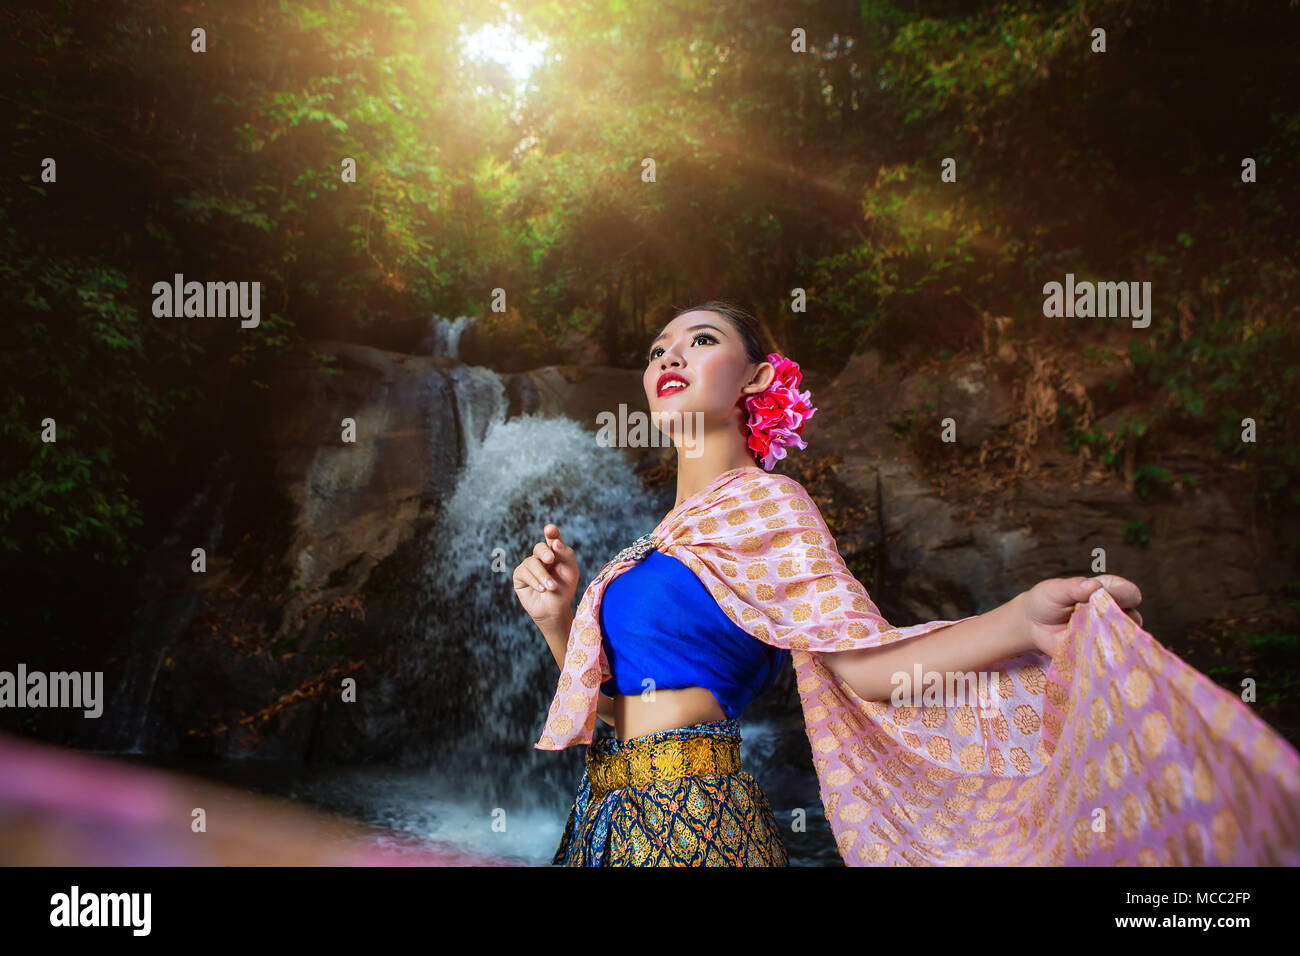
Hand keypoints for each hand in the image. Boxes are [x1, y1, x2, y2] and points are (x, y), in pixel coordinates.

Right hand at [512, 523, 580, 626]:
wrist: (556, 610)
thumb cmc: (565, 589)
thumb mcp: (571, 571)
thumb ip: (566, 554)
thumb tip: (555, 543)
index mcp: (555, 552)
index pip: (552, 538)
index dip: (551, 532)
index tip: (550, 529)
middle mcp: (541, 557)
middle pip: (539, 547)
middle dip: (545, 552)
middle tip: (551, 560)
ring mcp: (529, 566)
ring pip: (532, 562)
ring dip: (543, 575)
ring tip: (551, 587)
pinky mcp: (520, 576)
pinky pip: (523, 572)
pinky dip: (534, 581)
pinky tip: (542, 589)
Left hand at [1020, 574, 1142, 657]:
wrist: (1032, 625)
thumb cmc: (1047, 601)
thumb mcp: (1056, 590)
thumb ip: (1075, 587)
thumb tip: (1095, 585)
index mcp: (1106, 592)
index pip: (1128, 593)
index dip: (1126, 595)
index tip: (1113, 599)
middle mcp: (1111, 613)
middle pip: (1132, 618)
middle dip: (1122, 621)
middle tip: (1101, 622)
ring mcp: (1106, 633)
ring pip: (1124, 640)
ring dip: (1113, 640)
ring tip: (1094, 638)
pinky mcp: (1098, 652)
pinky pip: (1109, 657)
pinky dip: (1105, 657)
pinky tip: (1093, 654)